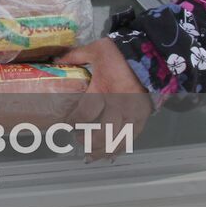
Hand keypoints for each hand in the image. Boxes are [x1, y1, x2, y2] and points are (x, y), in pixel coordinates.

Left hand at [55, 38, 152, 160]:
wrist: (150, 54)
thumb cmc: (119, 53)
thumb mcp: (94, 50)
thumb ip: (74, 57)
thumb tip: (55, 60)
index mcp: (103, 88)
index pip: (84, 113)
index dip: (73, 122)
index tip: (66, 125)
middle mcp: (118, 105)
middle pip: (101, 132)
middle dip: (87, 141)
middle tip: (78, 140)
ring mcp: (132, 113)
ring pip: (116, 140)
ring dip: (102, 150)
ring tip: (90, 156)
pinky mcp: (143, 117)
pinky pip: (131, 138)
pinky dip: (120, 148)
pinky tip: (110, 155)